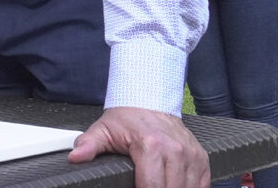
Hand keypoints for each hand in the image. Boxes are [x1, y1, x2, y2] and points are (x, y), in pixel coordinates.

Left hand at [68, 107, 208, 187]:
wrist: (148, 99)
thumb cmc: (126, 118)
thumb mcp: (103, 130)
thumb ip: (89, 145)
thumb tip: (75, 157)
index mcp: (151, 146)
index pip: (152, 187)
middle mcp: (175, 150)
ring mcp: (191, 154)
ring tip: (158, 187)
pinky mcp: (201, 157)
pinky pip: (202, 185)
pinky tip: (176, 187)